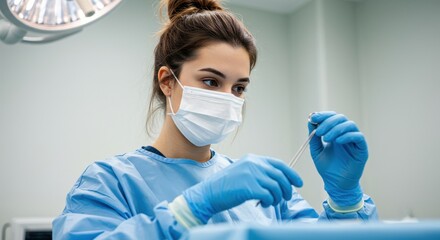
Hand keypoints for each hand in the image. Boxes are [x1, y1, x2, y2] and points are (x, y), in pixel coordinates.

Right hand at [182, 154, 302, 222]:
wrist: (209, 192)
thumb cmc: (226, 186)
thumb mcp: (243, 171)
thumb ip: (258, 171)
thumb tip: (278, 180)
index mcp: (253, 159)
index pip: (279, 164)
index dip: (291, 174)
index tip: (298, 183)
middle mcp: (254, 164)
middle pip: (280, 176)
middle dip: (287, 189)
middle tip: (285, 198)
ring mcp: (251, 175)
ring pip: (277, 187)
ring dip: (277, 197)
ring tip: (271, 202)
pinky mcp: (249, 187)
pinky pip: (269, 195)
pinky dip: (269, 202)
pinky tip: (263, 204)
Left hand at [308, 111, 367, 206]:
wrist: (335, 184)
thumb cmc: (327, 168)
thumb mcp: (316, 151)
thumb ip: (314, 137)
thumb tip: (310, 121)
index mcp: (336, 133)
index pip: (332, 117)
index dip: (323, 115)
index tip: (313, 118)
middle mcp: (346, 134)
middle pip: (341, 118)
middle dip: (328, 122)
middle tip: (319, 131)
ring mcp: (355, 141)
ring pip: (350, 125)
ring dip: (336, 128)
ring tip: (326, 138)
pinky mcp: (362, 149)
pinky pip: (358, 137)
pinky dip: (347, 136)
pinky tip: (337, 142)